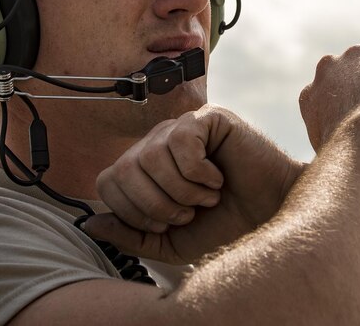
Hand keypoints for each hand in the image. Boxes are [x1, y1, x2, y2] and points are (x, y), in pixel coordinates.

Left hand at [84, 104, 303, 263]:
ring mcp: (181, 127)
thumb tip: (89, 222)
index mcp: (144, 168)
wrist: (269, 214)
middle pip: (124, 169)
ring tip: (206, 197)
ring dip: (181, 190)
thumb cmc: (223, 224)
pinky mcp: (207, 118)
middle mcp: (158, 142)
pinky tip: (217, 178)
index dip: (131, 210)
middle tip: (188, 212)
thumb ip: (130, 235)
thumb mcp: (170, 242)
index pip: (107, 181)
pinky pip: (181, 140)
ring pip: (151, 156)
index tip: (166, 223)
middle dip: (156, 203)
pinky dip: (198, 171)